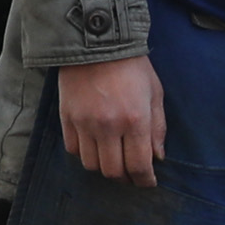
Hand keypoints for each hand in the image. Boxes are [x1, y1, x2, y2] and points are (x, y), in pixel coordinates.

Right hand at [56, 56, 164, 184]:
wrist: (96, 42)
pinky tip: (94, 144)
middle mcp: (108, 126)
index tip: (147, 182)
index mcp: (135, 120)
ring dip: (104, 166)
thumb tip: (157, 157)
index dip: (144, 180)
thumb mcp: (155, 93)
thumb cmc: (132, 66)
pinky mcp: (67, 117)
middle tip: (131, 173)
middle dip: (125, 177)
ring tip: (113, 158)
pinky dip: (84, 153)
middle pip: (113, 171)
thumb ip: (157, 128)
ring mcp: (84, 123)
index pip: (138, 166)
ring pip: (91, 165)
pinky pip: (73, 149)